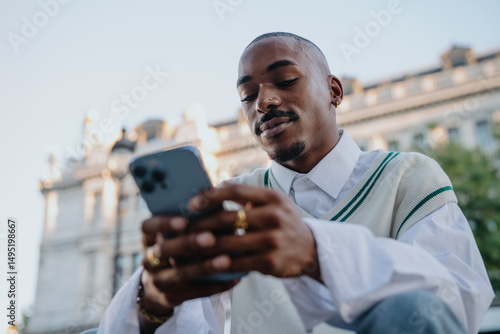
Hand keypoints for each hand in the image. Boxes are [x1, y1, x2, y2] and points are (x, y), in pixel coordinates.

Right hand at [140, 215, 239, 313]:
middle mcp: (148, 259)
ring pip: (179, 274)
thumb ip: (193, 219)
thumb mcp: (176, 234)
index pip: (148, 227)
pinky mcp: (171, 298)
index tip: (184, 221)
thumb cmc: (177, 247)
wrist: (158, 287)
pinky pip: (195, 292)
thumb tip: (220, 202)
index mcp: (149, 237)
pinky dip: (215, 285)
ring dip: (204, 267)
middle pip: (164, 250)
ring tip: (226, 260)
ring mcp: (157, 280)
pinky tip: (234, 278)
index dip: (164, 223)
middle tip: (211, 238)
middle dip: (188, 244)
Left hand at [188, 183, 320, 278]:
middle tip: (182, 228)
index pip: (236, 191)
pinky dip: (219, 263)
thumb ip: (248, 195)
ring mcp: (273, 240)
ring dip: (204, 245)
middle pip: (229, 218)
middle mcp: (274, 216)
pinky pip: (237, 263)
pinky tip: (204, 263)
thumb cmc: (283, 222)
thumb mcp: (273, 202)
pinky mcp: (270, 262)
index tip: (191, 203)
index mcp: (272, 198)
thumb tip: (218, 186)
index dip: (211, 196)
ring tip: (187, 246)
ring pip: (229, 243)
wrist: (310, 249)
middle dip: (201, 223)